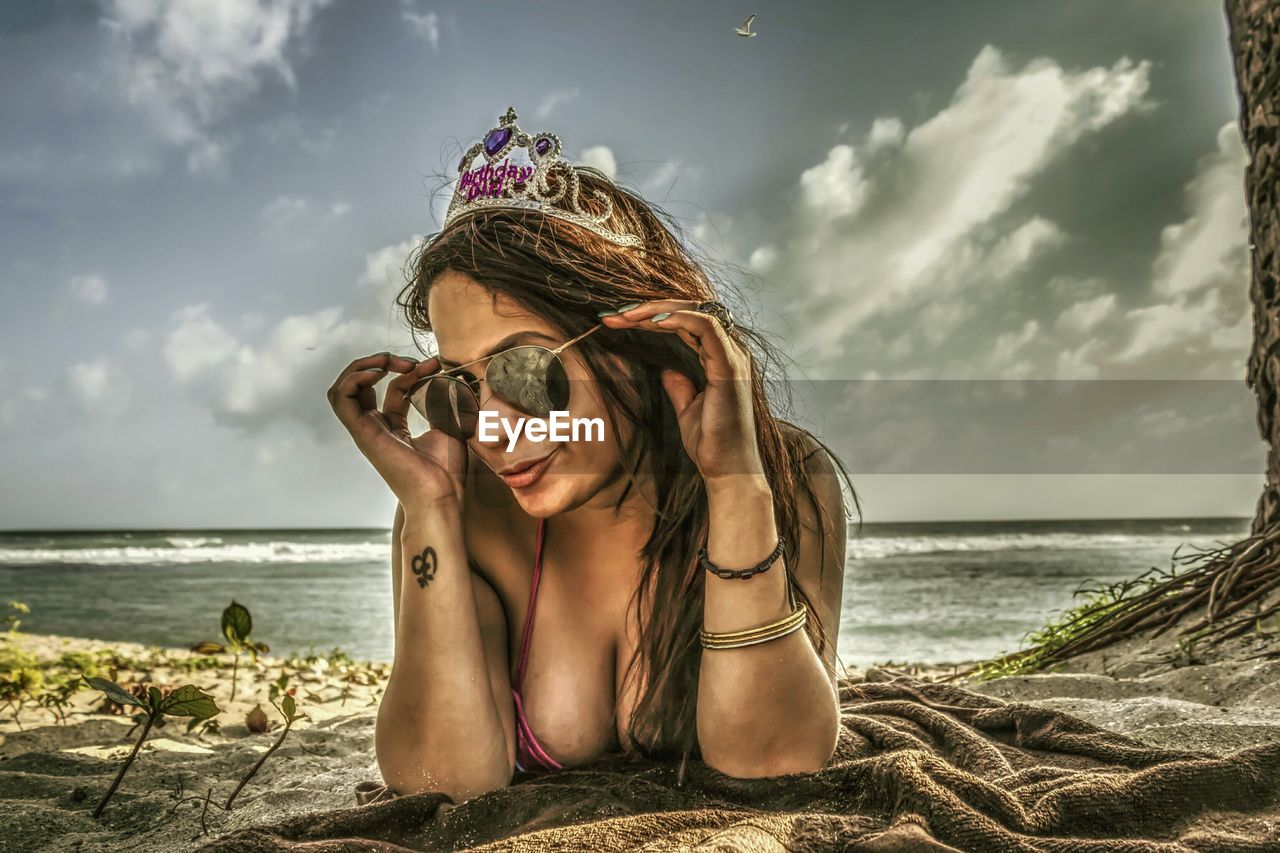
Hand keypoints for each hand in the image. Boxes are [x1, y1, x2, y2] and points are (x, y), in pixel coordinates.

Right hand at [327, 352, 466, 510]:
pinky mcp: (362, 433)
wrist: (442, 494)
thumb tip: (446, 376)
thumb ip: (443, 401)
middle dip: (381, 362)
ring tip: (388, 361)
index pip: (394, 387)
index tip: (436, 365)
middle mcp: (377, 427)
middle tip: (408, 361)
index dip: (413, 370)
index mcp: (395, 427)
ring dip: (363, 366)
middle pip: (363, 385)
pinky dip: (353, 378)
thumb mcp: (449, 425)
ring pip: (344, 388)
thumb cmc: (447, 471)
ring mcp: (367, 430)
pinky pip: (341, 398)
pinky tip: (377, 372)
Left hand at [600, 301, 764, 481]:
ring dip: (657, 310)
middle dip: (648, 309)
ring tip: (625, 316)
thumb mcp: (687, 408)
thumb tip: (666, 369)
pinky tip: (651, 322)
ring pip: (696, 312)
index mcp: (719, 358)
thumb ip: (679, 385)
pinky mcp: (730, 367)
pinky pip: (707, 328)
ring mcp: (732, 356)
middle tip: (613, 315)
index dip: (650, 317)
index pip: (684, 323)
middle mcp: (729, 351)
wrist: (727, 469)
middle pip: (688, 312)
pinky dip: (679, 320)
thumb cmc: (710, 443)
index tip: (615, 322)